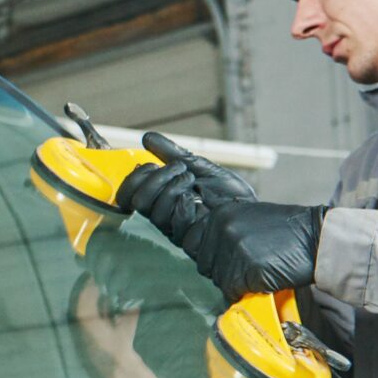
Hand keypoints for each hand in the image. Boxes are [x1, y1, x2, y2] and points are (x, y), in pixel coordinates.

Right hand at [117, 132, 255, 244]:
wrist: (250, 210)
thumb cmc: (226, 190)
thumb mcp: (198, 166)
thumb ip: (172, 153)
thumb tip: (147, 137)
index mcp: (159, 200)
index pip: (128, 195)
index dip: (134, 178)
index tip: (151, 164)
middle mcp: (163, 216)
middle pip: (138, 202)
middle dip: (155, 180)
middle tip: (180, 169)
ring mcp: (175, 229)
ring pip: (156, 213)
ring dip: (173, 189)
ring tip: (193, 180)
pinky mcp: (189, 241)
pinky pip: (176, 223)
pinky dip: (185, 205)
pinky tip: (200, 198)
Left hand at [179, 199, 326, 301]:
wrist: (318, 239)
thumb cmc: (287, 231)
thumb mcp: (250, 217)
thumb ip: (226, 228)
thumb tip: (207, 248)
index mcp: (220, 215)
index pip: (195, 245)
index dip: (213, 256)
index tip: (230, 259)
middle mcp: (223, 230)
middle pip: (205, 265)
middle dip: (223, 270)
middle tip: (248, 267)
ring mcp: (234, 250)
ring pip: (219, 279)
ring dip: (236, 282)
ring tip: (259, 270)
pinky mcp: (247, 270)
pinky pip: (233, 290)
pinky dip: (246, 290)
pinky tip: (264, 279)